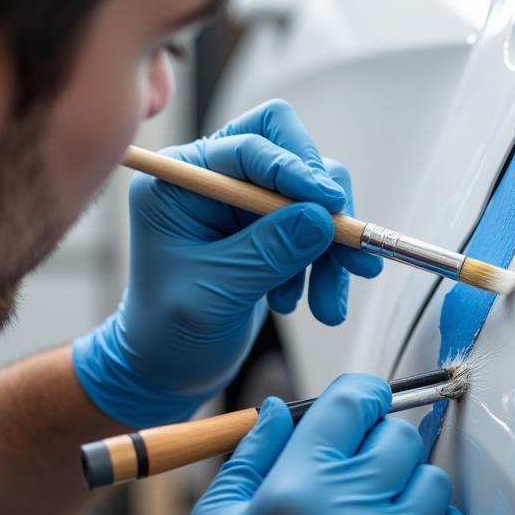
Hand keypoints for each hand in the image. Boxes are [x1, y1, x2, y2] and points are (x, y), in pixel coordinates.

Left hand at [73, 100, 381, 425]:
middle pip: (291, 155)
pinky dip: (326, 264)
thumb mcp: (216, 293)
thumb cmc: (169, 332)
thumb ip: (268, 252)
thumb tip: (322, 218)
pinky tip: (317, 303)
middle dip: (324, 206)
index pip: (249, 146)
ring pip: (313, 197)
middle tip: (347, 250)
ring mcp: (243, 204)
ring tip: (326, 304)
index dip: (296, 170)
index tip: (333, 207)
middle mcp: (214, 180)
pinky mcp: (267, 228)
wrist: (167, 368)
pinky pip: (316, 228)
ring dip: (331, 248)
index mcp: (180, 181)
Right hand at [93, 374, 470, 514]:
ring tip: (380, 513)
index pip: (353, 404)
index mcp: (295, 493)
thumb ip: (254, 454)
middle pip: (401, 439)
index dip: (361, 395)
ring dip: (410, 488)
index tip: (363, 404)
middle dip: (381, 442)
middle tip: (363, 467)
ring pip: (436, 485)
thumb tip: (281, 409)